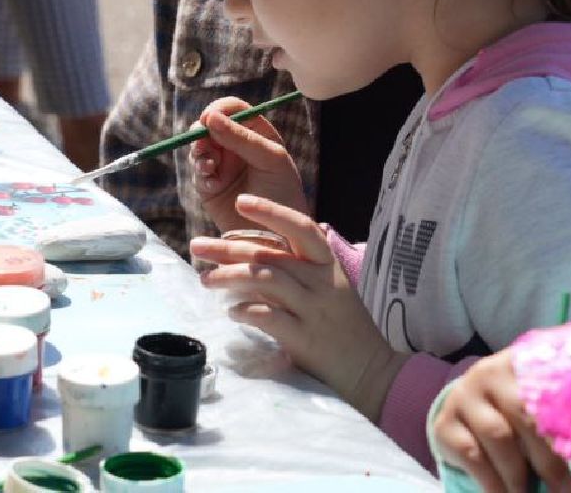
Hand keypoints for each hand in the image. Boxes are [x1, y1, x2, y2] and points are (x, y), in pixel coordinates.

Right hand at [189, 97, 307, 233]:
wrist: (277, 236)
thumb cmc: (283, 193)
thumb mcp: (270, 160)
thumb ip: (242, 137)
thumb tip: (209, 117)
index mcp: (256, 133)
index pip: (234, 108)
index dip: (220, 108)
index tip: (209, 117)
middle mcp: (236, 146)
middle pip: (210, 124)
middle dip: (202, 130)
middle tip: (203, 143)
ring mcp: (221, 165)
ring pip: (199, 145)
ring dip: (199, 151)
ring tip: (208, 166)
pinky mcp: (209, 185)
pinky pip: (197, 171)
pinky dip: (201, 173)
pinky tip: (212, 182)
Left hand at [189, 195, 406, 417]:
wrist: (372, 370)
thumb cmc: (343, 326)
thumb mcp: (327, 288)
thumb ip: (295, 271)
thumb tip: (247, 256)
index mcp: (328, 265)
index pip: (301, 227)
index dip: (271, 211)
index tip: (241, 201)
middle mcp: (323, 282)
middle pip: (271, 256)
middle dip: (229, 248)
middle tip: (197, 246)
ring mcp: (315, 310)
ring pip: (267, 281)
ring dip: (230, 277)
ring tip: (206, 279)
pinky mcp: (306, 340)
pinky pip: (271, 318)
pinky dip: (247, 311)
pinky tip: (231, 312)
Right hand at [431, 350, 570, 492]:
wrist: (467, 410)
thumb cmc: (517, 412)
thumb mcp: (537, 403)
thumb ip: (559, 416)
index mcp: (522, 362)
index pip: (551, 391)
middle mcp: (489, 372)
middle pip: (526, 415)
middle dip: (549, 460)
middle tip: (565, 491)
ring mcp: (463, 396)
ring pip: (498, 436)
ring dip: (520, 475)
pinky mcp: (444, 423)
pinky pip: (472, 455)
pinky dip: (493, 482)